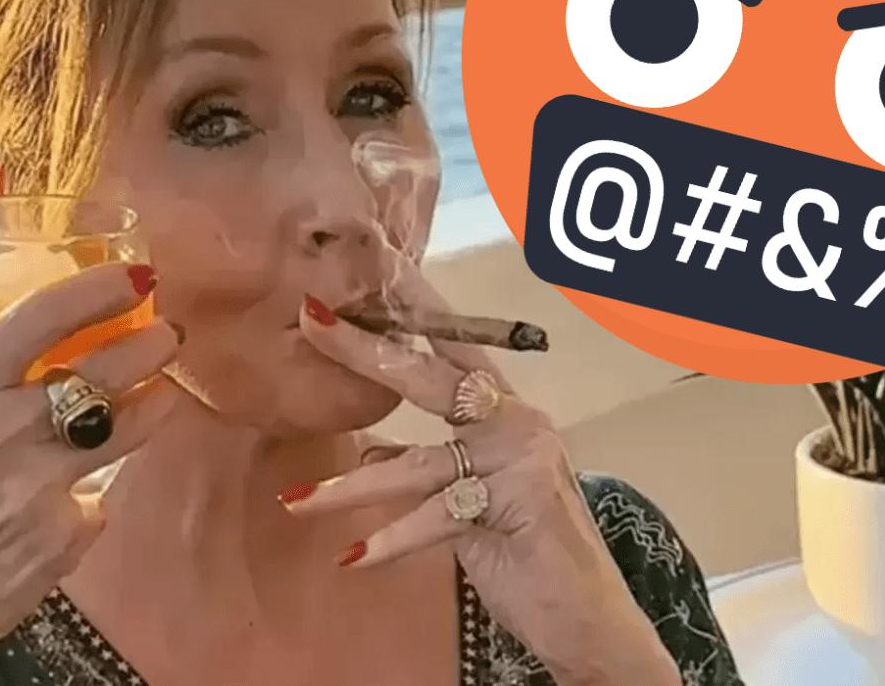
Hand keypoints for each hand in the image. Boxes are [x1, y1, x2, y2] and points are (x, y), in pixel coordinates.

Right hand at [0, 262, 184, 684]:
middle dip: (149, 343)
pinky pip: (100, 494)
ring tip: (161, 391)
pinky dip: (97, 487)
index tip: (129, 274)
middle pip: (102, 370)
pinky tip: (87, 486)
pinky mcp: (65, 534)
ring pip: (125, 426)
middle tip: (166, 331)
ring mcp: (38, 486)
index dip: (92, 290)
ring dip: (153, 403)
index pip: (36, 319)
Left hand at [287, 257, 681, 685]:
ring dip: (351, 488)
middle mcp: (516, 422)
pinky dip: (390, 542)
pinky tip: (352, 557)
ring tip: (296, 499)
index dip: (410, 307)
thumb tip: (370, 451)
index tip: (368, 266)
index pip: (451, 346)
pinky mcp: (510, 506)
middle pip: (431, 375)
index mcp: (505, 412)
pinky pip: (434, 519)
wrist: (588, 618)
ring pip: (418, 463)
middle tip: (312, 319)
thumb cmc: (527, 554)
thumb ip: (425, 468)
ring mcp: (517, 461)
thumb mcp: (467, 501)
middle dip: (366, 346)